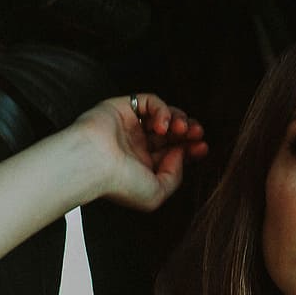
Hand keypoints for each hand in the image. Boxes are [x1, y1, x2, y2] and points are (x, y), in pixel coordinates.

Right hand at [74, 93, 207, 210]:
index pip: (174, 152)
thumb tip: (180, 153)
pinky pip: (150, 101)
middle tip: (197, 134)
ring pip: (164, 115)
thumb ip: (175, 175)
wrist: (93, 164)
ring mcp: (130, 126)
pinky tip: (161, 125)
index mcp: (143, 166)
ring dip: (179, 120)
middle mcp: (137, 145)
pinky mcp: (123, 107)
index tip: (203, 148)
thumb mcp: (156, 193)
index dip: (191, 149)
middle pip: (172, 133)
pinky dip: (162, 110)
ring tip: (181, 130)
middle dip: (189, 132)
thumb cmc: (119, 183)